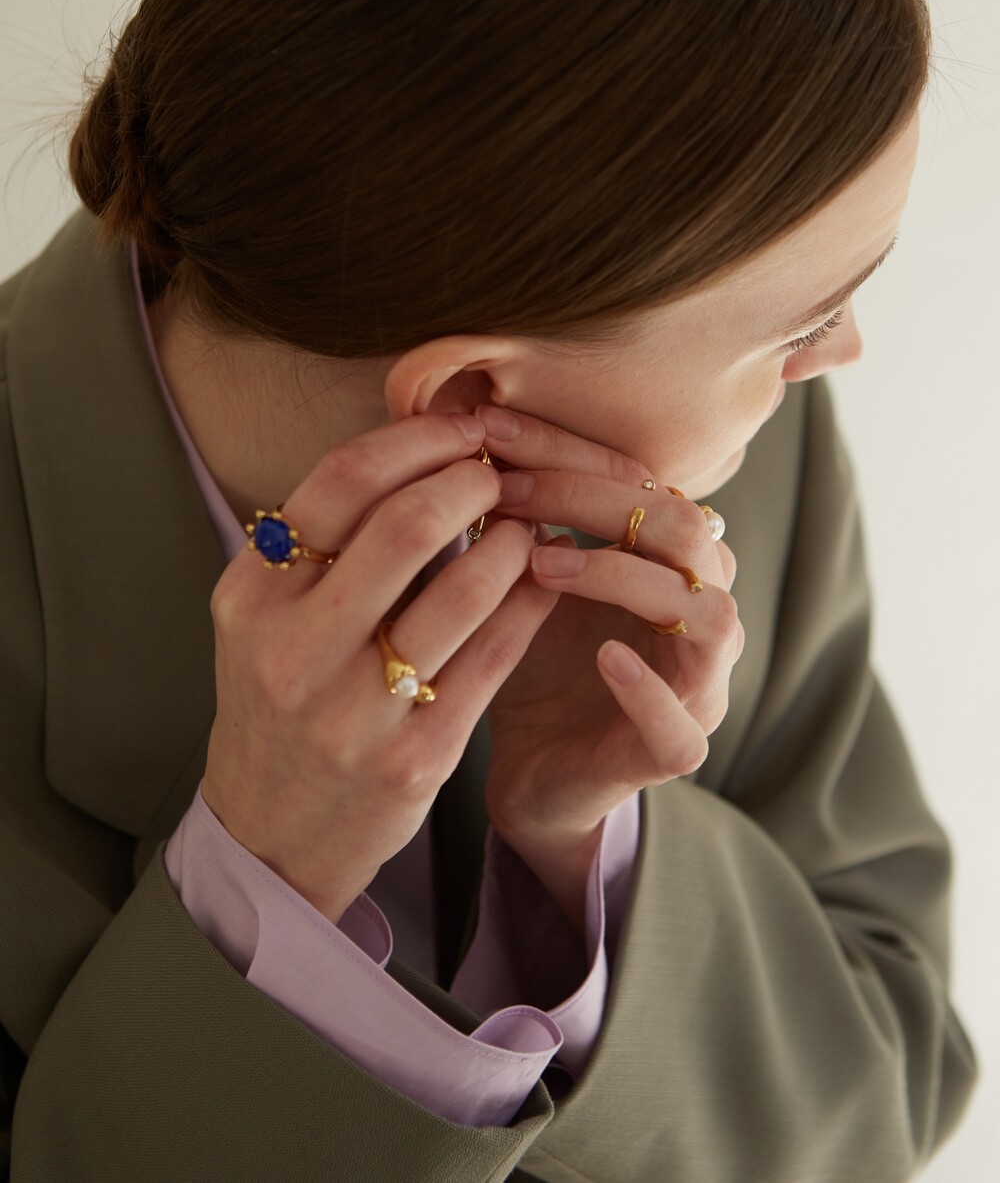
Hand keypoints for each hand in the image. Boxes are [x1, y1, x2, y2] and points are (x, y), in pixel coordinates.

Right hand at [202, 412, 560, 925]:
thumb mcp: (266, 617)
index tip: (459, 427)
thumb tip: (418, 442)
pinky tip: (545, 577)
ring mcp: (356, 709)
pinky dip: (530, 600)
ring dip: (513, 539)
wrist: (273, 834)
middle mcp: (295, 649)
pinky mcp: (416, 757)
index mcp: (252, 596)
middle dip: (472, 481)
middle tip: (500, 474)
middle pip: (407, 523)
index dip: (416, 438)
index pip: (342, 481)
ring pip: (466, 587)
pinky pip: (495, 654)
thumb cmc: (280, 703)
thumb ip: (323, 541)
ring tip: (527, 523)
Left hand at [473, 402, 742, 932]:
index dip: (566, 449)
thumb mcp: (516, 577)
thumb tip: (460, 429)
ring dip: (623, 578)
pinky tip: (604, 657)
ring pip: (706, 613)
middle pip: (682, 528)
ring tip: (540, 563)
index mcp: (667, 556)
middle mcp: (699, 608)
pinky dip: (647, 687)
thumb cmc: (528, 660)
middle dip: (591, 499)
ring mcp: (699, 681)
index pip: (639, 478)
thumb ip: (513, 516)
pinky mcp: (677, 748)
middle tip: (507, 491)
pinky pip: (683, 721)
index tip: (487, 430)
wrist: (532, 772)